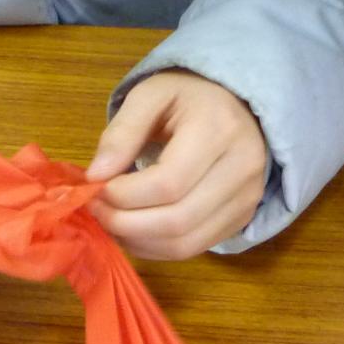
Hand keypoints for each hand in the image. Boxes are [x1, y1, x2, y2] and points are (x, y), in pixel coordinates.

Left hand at [86, 72, 269, 260]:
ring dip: (138, 241)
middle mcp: (242, 169)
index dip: (125, 195)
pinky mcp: (242, 219)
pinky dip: (156, 247)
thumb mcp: (150, 95)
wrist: (239, 104)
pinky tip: (134, 231)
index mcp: (219, 129)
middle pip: (177, 220)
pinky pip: (194, 248)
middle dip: (125, 223)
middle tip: (97, 210)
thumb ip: (122, 133)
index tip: (96, 187)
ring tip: (111, 221)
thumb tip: (95, 177)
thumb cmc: (189, 95)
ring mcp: (247, 199)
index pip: (168, 183)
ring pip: (185, 244)